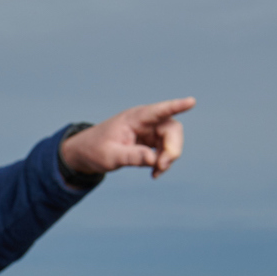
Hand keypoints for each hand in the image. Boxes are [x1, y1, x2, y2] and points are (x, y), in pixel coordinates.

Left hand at [59, 97, 194, 178]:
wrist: (85, 154)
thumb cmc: (94, 150)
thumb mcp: (110, 156)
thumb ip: (131, 157)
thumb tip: (154, 160)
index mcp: (134, 118)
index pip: (159, 110)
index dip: (176, 106)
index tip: (191, 101)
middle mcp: (145, 122)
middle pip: (172, 130)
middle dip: (172, 149)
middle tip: (161, 166)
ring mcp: (149, 132)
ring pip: (172, 142)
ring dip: (168, 158)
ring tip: (156, 173)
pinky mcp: (150, 142)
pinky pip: (165, 151)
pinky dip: (163, 163)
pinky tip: (154, 174)